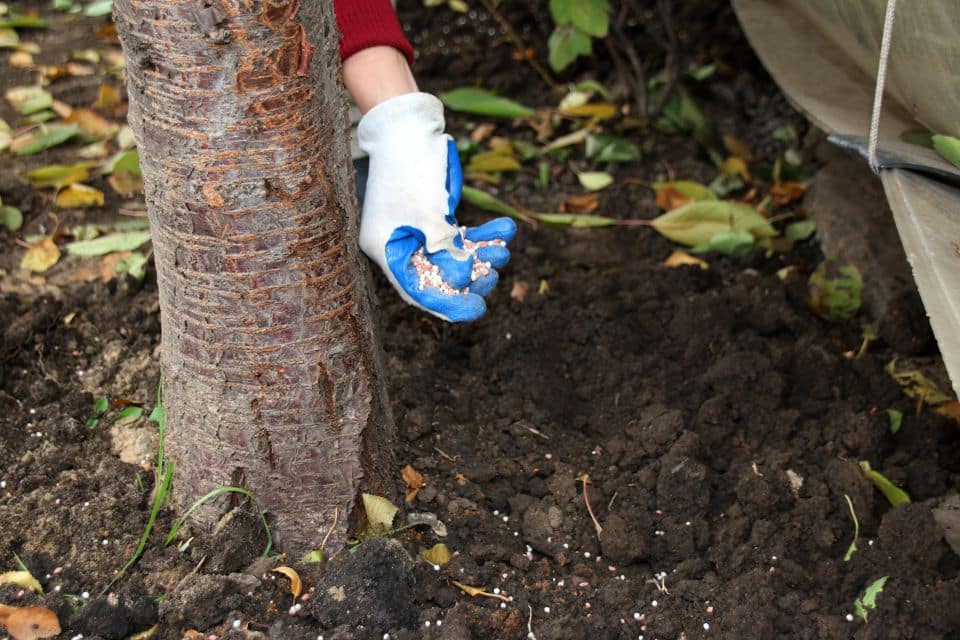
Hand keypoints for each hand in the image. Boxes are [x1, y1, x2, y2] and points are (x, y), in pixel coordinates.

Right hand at [357, 92, 515, 321]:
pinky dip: (483, 233)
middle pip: (438, 276)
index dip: (448, 304)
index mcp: (386, 249)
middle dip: (470, 277)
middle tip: (494, 273)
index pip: (417, 289)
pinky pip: (461, 234)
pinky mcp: (434, 216)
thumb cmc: (409, 166)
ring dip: (482, 253)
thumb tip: (465, 277)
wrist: (407, 124)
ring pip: (455, 255)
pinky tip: (505, 230)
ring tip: (503, 247)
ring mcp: (417, 230)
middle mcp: (400, 244)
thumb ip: (445, 247)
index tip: (478, 310)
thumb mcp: (428, 212)